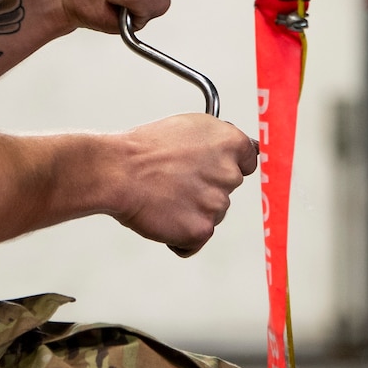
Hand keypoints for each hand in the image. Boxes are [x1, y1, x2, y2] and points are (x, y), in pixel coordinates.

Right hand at [103, 114, 258, 249]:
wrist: (119, 171)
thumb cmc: (145, 149)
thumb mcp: (188, 128)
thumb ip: (215, 142)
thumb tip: (225, 154)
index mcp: (230, 142)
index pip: (248, 160)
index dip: (228, 166)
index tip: (214, 171)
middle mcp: (230, 174)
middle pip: (226, 189)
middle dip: (206, 190)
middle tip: (176, 184)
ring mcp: (217, 204)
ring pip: (211, 214)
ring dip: (191, 212)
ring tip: (163, 197)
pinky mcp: (202, 230)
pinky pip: (196, 240)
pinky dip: (180, 236)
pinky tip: (163, 217)